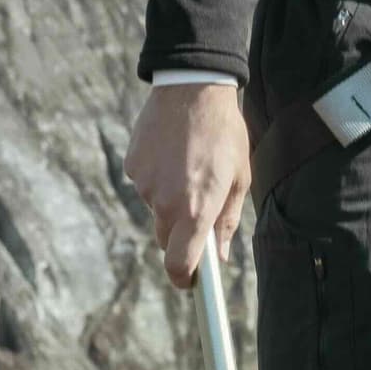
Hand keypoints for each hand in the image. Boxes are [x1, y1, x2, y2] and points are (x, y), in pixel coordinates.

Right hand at [124, 82, 253, 284]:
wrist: (193, 88)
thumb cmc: (224, 134)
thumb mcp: (238, 178)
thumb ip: (226, 221)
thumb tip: (220, 255)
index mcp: (195, 211)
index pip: (179, 265)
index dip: (184, 279)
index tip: (191, 282)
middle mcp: (165, 204)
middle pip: (166, 239)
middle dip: (181, 232)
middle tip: (200, 203)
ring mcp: (144, 185)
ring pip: (156, 208)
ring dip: (170, 198)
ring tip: (188, 165)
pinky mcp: (132, 166)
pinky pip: (145, 184)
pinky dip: (157, 177)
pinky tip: (172, 153)